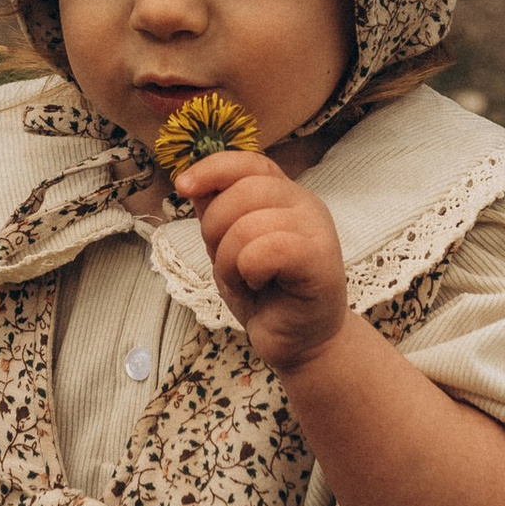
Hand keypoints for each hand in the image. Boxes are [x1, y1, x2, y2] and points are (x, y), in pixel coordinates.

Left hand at [176, 148, 349, 371]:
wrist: (300, 343)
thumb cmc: (267, 296)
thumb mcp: (229, 249)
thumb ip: (217, 213)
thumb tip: (193, 180)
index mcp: (285, 195)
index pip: (249, 162)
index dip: (212, 168)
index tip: (183, 186)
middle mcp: (305, 204)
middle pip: (242, 191)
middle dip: (215, 230)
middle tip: (227, 264)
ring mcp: (317, 230)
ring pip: (248, 225)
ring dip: (230, 261)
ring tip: (245, 280)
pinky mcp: (321, 260)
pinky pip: (267, 249)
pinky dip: (249, 271)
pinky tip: (260, 285)